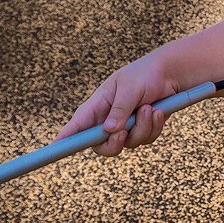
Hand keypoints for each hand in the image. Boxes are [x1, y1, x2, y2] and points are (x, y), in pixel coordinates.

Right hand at [54, 60, 175, 157]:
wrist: (169, 74)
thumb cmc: (144, 74)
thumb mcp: (129, 88)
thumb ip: (120, 109)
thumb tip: (108, 130)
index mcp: (98, 105)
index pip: (77, 125)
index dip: (65, 139)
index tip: (54, 148)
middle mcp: (108, 119)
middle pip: (101, 146)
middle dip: (114, 143)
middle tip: (123, 132)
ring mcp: (125, 126)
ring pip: (128, 144)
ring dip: (141, 128)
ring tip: (149, 108)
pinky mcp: (142, 129)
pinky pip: (146, 139)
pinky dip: (153, 127)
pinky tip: (157, 111)